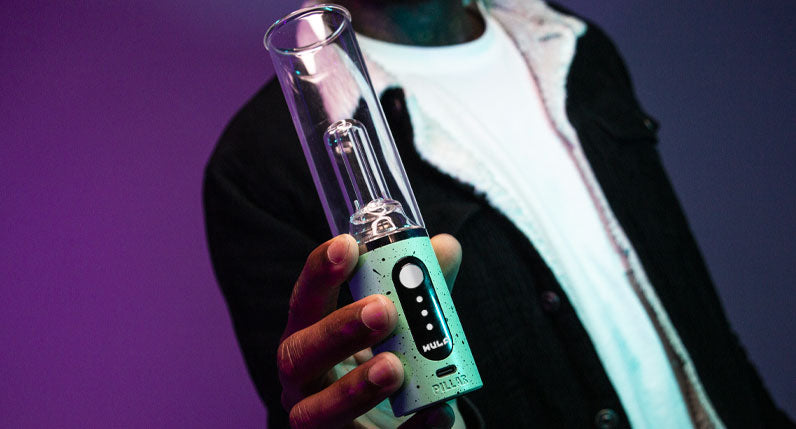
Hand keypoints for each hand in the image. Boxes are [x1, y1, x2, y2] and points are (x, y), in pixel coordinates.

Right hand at [277, 233, 462, 427]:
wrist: (399, 425)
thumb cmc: (391, 362)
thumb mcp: (407, 324)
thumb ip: (423, 288)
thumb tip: (445, 247)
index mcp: (309, 339)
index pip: (302, 303)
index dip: (318, 275)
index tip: (347, 246)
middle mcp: (304, 382)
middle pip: (296, 358)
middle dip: (336, 332)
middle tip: (382, 310)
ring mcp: (321, 424)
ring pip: (315, 415)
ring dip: (354, 388)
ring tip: (395, 367)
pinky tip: (438, 412)